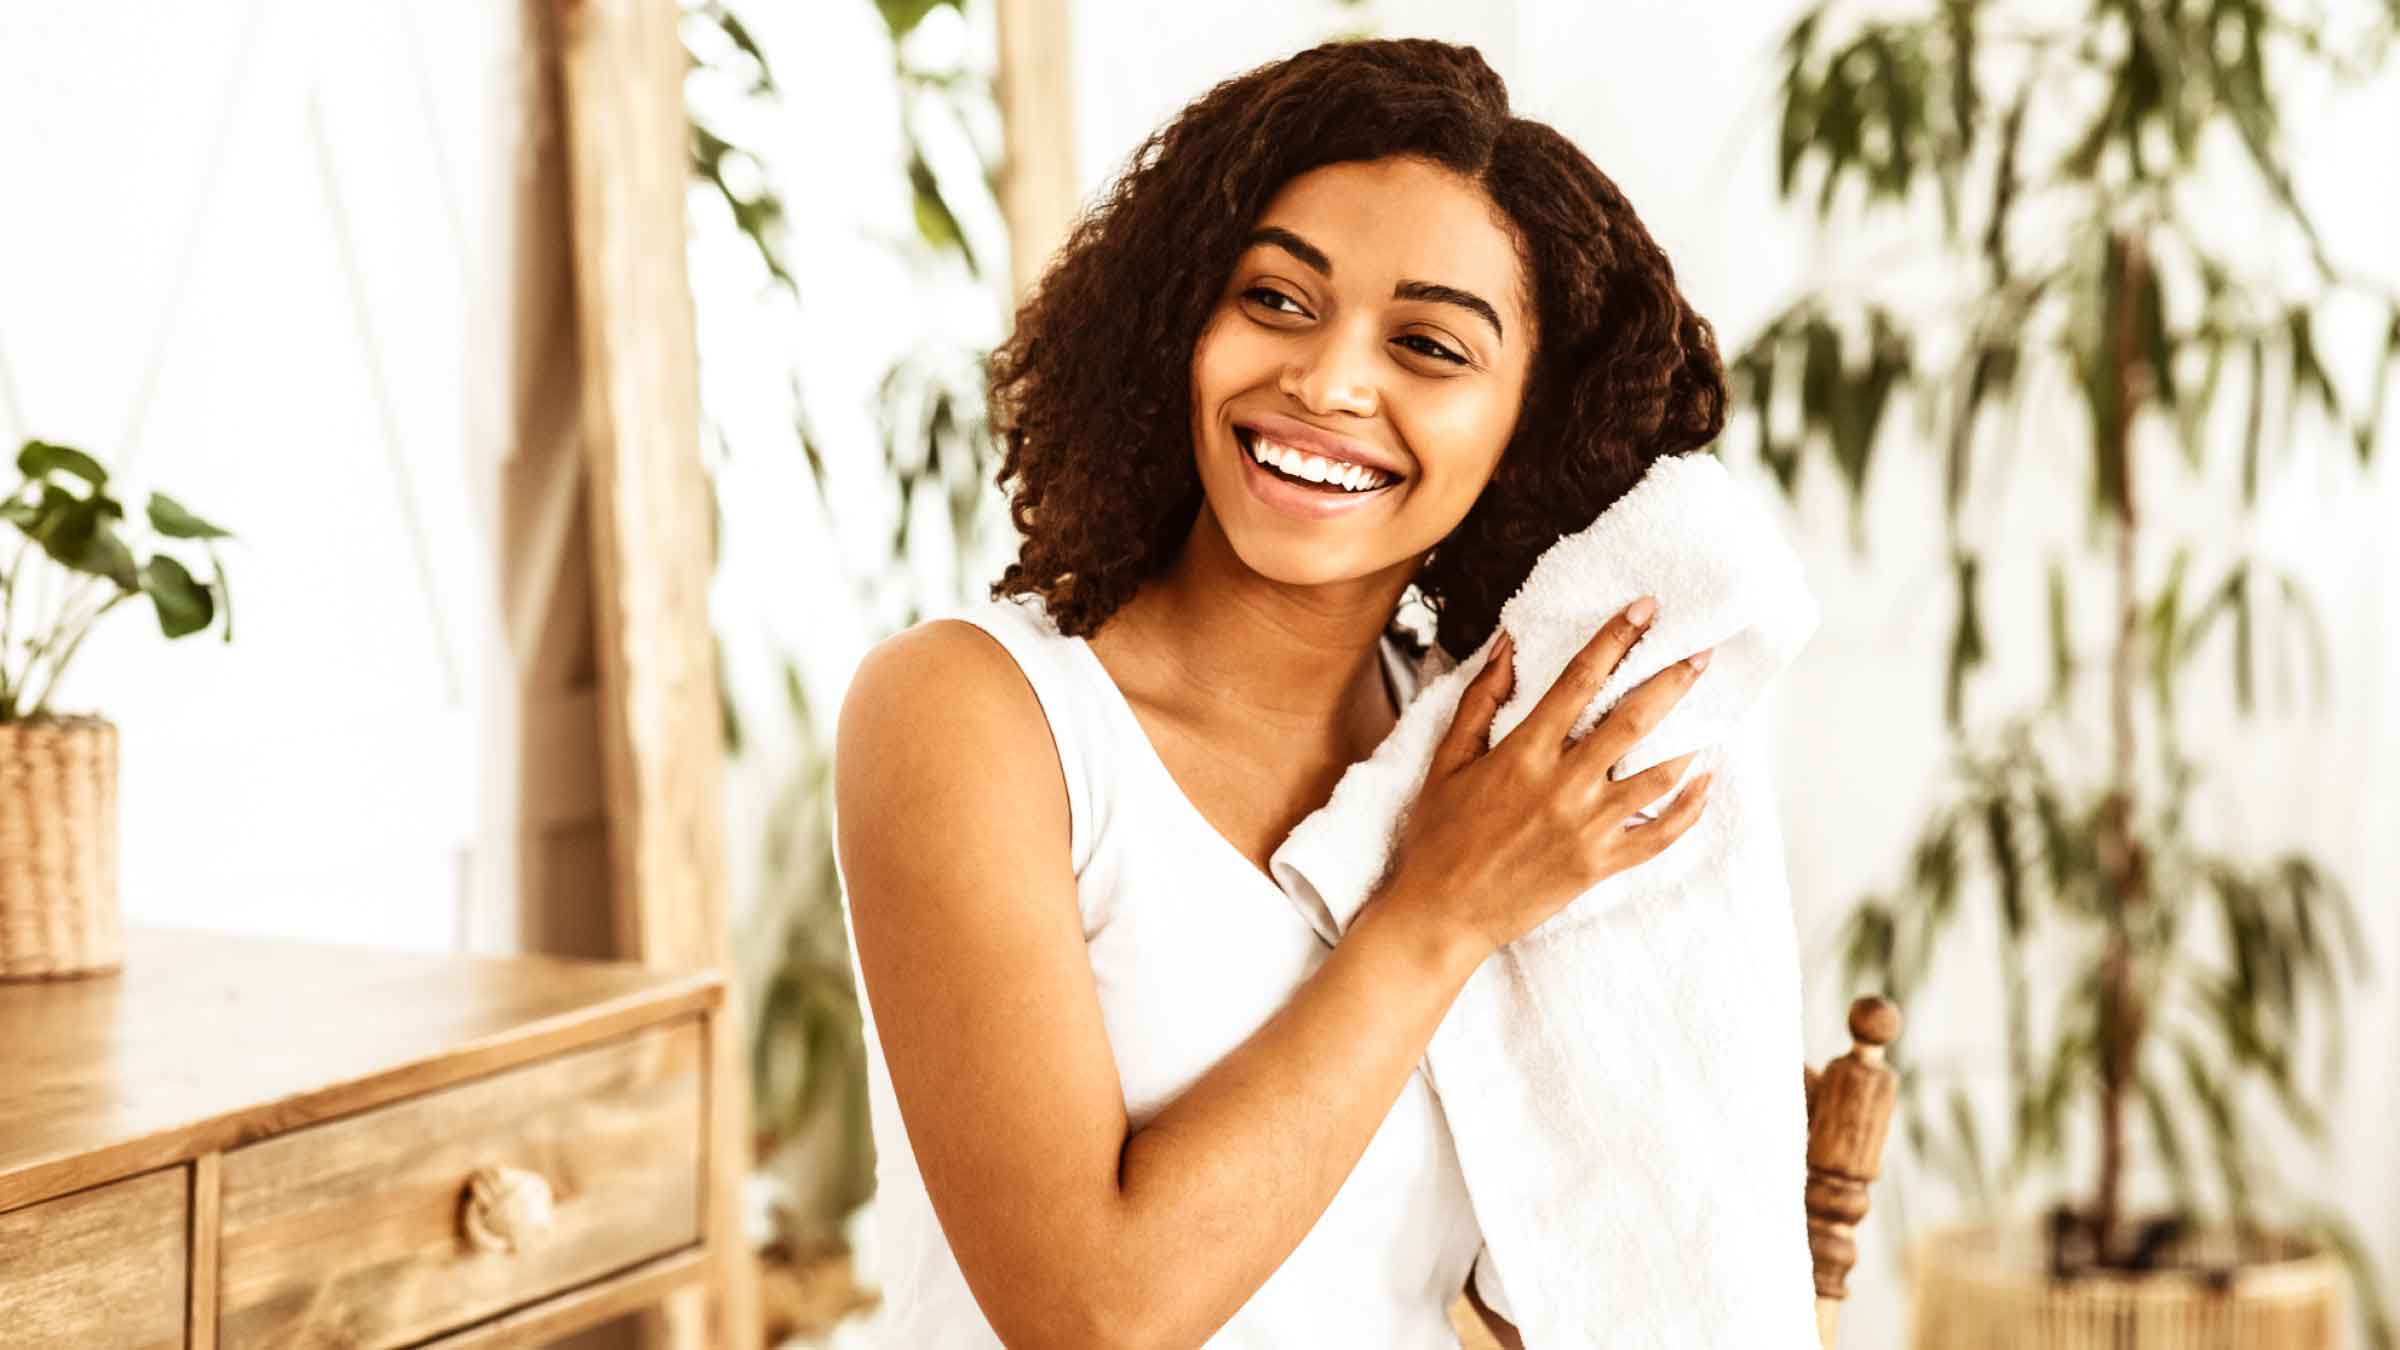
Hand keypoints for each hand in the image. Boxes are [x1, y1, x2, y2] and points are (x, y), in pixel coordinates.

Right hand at [1372, 597, 1715, 960]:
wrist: (1442, 914)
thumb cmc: (1439, 836)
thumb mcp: (1448, 760)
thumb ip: (1481, 699)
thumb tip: (1507, 644)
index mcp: (1524, 753)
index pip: (1580, 679)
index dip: (1616, 638)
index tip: (1645, 609)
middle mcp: (1563, 785)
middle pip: (1634, 719)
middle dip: (1673, 679)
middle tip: (1703, 653)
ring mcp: (1587, 827)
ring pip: (1658, 774)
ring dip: (1690, 738)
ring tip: (1713, 713)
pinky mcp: (1601, 865)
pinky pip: (1661, 833)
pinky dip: (1691, 806)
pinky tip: (1705, 779)